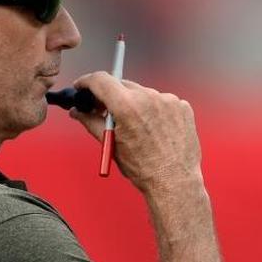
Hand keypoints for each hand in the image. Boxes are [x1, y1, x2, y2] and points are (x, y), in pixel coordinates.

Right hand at [70, 72, 202, 193]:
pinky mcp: (182, 106)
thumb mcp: (111, 144)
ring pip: (143, 93)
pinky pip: (162, 100)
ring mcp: (168, 101)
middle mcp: (149, 98)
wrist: (173, 181)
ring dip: (135, 104)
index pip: (100, 80)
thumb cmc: (144, 168)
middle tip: (106, 110)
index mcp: (128, 107)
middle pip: (122, 85)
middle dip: (112, 96)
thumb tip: (78, 112)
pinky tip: (154, 128)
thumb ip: (91, 122)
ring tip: (137, 127)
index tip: (83, 86)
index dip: (87, 81)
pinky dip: (155, 109)